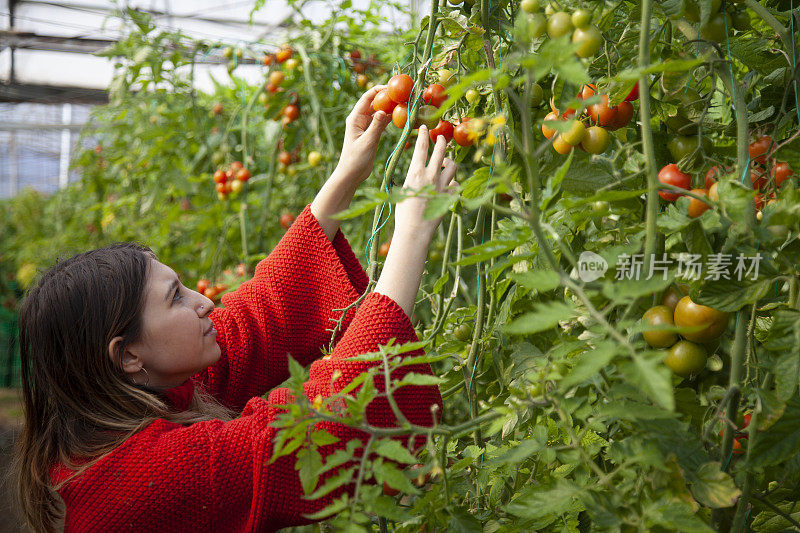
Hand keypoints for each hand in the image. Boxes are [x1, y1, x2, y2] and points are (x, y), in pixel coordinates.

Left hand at [333, 85, 392, 185]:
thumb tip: (383, 111)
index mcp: (355, 118)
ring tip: (404, 102)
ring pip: (380, 111)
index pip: (367, 98)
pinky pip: (382, 121)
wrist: (352, 173)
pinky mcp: (372, 132)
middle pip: (375, 102)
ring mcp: (367, 125)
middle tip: (402, 93)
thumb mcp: (367, 141)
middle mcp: (360, 119)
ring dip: (390, 107)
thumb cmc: (355, 159)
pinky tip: (400, 115)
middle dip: (387, 97)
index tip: (392, 87)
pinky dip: (390, 117)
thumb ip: (376, 126)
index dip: (379, 90)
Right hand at [394, 125, 457, 239]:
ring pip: (452, 166)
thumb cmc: (403, 213)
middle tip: (441, 138)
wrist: (415, 230)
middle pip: (440, 151)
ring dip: (449, 162)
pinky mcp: (450, 196)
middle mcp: (431, 176)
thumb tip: (411, 178)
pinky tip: (447, 186)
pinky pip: (455, 185)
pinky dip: (452, 183)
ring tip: (445, 163)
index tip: (425, 128)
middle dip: (441, 141)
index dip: (424, 135)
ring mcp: (443, 186)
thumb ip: (409, 182)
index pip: (422, 147)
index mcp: (416, 173)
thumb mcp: (401, 193)